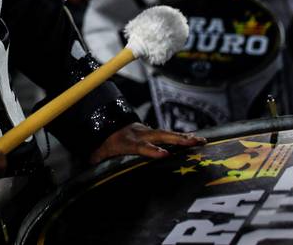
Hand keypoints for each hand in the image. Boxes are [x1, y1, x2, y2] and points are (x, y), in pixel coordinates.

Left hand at [89, 122, 204, 164]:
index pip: (140, 146)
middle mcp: (140, 134)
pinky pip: (170, 135)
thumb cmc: (107, 143)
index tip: (164, 154)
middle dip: (176, 139)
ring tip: (201, 140)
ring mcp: (148, 132)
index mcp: (127, 141)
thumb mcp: (100, 153)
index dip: (151, 150)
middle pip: (160, 136)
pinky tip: (197, 140)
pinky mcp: (154, 132)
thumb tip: (92, 168)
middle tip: (192, 142)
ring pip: (167, 133)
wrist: (110, 124)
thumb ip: (98, 160)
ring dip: (184, 137)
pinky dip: (183, 137)